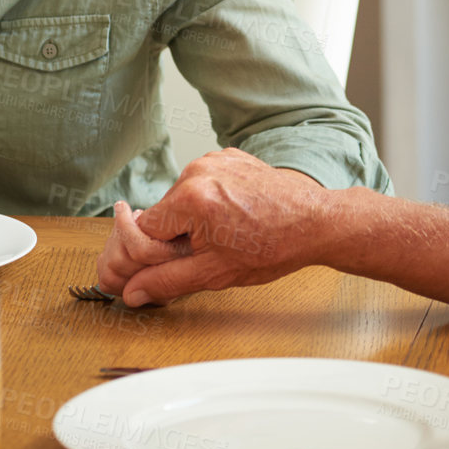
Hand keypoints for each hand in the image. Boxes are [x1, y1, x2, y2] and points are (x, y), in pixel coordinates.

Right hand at [114, 148, 327, 306]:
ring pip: (182, 199)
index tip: (174, 262)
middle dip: (176, 236)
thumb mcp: (215, 273)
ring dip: (193, 219)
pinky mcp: (228, 156)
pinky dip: (210, 201)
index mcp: (190, 198)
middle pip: (162, 213)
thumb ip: (167, 281)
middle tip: (209, 251)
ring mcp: (213, 159)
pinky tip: (234, 216)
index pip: (142, 230)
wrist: (316, 222)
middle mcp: (197, 170)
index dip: (153, 254)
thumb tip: (132, 291)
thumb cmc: (274, 246)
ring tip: (227, 233)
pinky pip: (202, 183)